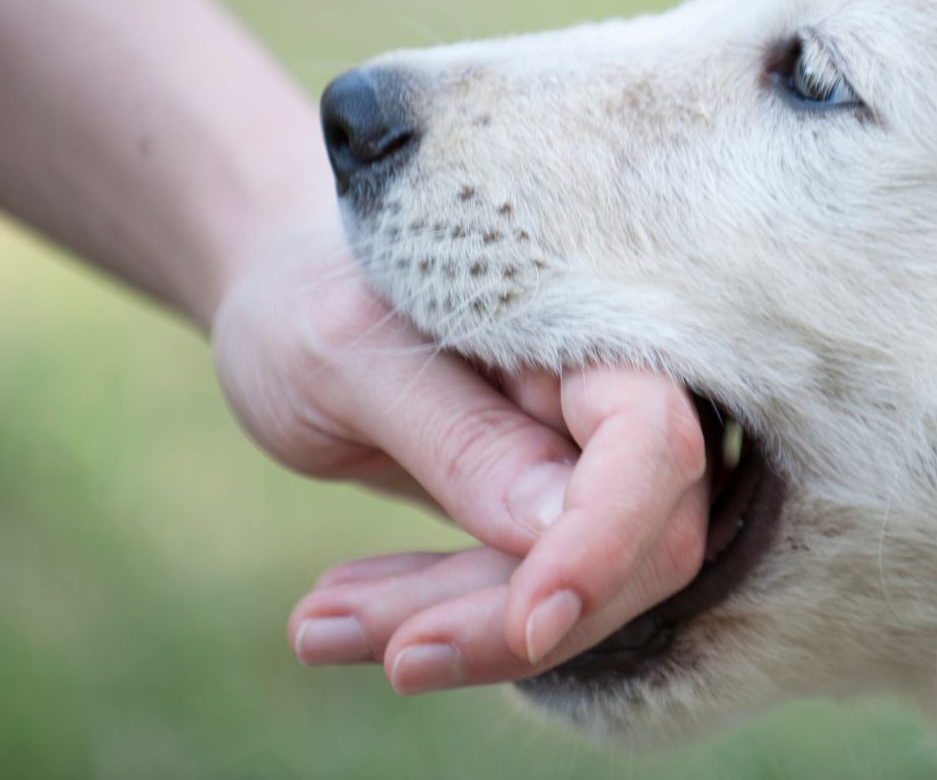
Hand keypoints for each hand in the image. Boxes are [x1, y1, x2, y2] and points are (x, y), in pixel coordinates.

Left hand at [211, 212, 708, 690]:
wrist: (286, 298)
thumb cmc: (308, 298)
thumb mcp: (347, 357)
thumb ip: (459, 437)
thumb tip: (557, 532)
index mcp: (580, 322)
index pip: (649, 441)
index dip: (605, 540)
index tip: (528, 623)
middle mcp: (605, 388)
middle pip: (631, 540)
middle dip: (504, 610)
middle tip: (354, 639)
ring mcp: (580, 453)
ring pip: (575, 585)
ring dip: (453, 625)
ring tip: (313, 624)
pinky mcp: (541, 508)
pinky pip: (519, 586)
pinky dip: (434, 614)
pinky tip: (334, 615)